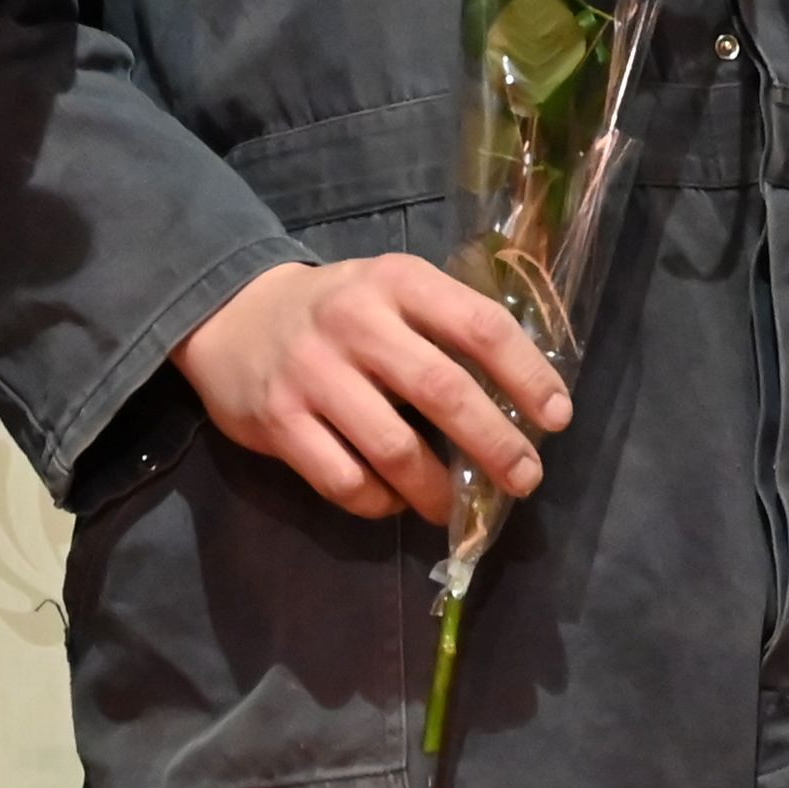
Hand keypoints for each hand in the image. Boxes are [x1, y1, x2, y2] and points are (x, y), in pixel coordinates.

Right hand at [179, 253, 574, 526]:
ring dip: (437, 488)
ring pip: (393, 448)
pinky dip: (380, 502)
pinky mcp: (279, 422)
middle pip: (442, 390)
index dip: (527, 374)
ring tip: (456, 504)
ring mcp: (313, 374)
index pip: (479, 325)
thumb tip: (526, 394)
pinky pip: (344, 480)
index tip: (557, 417)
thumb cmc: (338, 310)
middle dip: (494, 443)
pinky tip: (396, 500)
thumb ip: (448, 325)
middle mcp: (355, 322)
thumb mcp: (393, 290)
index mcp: (398, 282)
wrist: (231, 317)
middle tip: (525, 477)